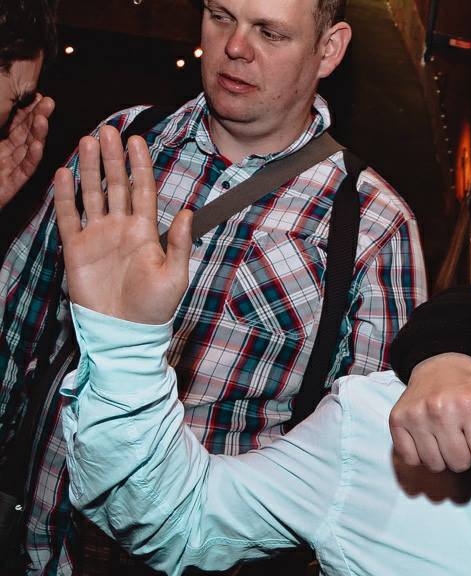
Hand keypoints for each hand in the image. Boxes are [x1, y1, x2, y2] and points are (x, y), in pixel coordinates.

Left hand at [0, 93, 53, 209]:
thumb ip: (0, 125)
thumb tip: (7, 112)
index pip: (15, 123)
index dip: (27, 110)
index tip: (38, 96)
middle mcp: (4, 154)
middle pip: (25, 134)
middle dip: (37, 117)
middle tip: (48, 102)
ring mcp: (8, 169)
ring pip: (27, 149)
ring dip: (37, 135)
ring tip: (43, 119)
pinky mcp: (10, 185)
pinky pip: (23, 170)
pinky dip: (31, 158)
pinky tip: (38, 146)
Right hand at [53, 125, 191, 323]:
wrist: (124, 330)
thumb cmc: (154, 307)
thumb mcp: (174, 276)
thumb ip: (178, 243)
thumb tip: (186, 212)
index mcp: (145, 231)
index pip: (142, 190)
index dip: (139, 165)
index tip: (136, 140)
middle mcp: (121, 227)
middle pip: (116, 184)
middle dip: (112, 157)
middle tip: (108, 129)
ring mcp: (98, 235)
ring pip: (92, 193)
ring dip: (90, 168)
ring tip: (87, 141)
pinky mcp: (76, 248)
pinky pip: (69, 216)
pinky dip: (65, 196)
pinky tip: (63, 173)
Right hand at [388, 354, 470, 471]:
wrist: (438, 367)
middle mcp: (440, 408)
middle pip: (461, 465)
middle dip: (467, 455)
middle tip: (465, 435)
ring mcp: (416, 416)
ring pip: (436, 466)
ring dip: (445, 457)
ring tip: (449, 435)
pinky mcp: (396, 422)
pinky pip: (412, 460)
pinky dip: (422, 454)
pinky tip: (431, 436)